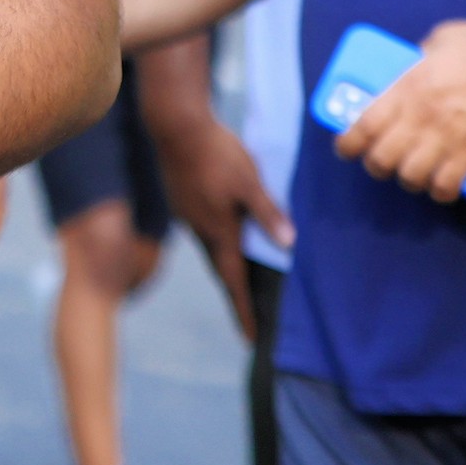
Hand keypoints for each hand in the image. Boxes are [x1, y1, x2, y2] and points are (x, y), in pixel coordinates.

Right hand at [151, 108, 290, 340]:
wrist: (176, 126)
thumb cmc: (217, 153)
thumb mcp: (249, 182)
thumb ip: (267, 213)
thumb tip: (289, 244)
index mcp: (219, 230)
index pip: (233, 280)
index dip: (243, 310)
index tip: (250, 338)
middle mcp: (201, 229)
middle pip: (220, 270)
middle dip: (235, 294)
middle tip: (248, 316)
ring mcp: (188, 215)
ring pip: (211, 249)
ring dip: (226, 267)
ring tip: (239, 279)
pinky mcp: (183, 200)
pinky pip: (203, 230)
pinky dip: (217, 243)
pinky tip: (224, 234)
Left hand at [335, 17, 465, 202]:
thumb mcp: (439, 39)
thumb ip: (418, 56)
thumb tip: (409, 67)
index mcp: (407, 88)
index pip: (364, 126)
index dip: (348, 144)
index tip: (346, 148)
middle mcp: (421, 118)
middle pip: (382, 159)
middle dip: (376, 165)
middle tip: (381, 160)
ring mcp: (447, 138)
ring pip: (411, 177)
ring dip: (407, 179)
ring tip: (412, 173)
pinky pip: (448, 185)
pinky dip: (440, 191)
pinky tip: (440, 187)